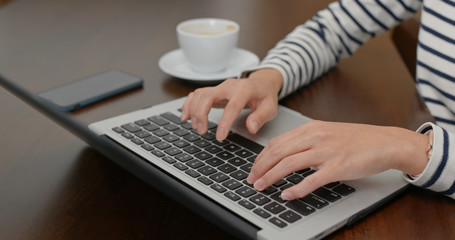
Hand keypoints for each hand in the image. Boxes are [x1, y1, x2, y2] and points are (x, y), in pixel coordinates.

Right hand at [181, 68, 282, 140]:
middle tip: (202, 131)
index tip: (220, 137)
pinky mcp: (214, 90)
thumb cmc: (265, 96)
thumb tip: (251, 128)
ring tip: (197, 127)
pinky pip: (197, 94)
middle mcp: (230, 85)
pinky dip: (189, 104)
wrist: (262, 83)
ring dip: (194, 111)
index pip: (232, 106)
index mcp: (245, 89)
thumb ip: (260, 118)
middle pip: (209, 96)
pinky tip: (185, 116)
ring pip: (200, 94)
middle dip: (202, 114)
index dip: (225, 122)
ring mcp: (221, 86)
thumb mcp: (270, 108)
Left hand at [247, 120, 428, 200]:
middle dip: (260, 167)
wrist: (385, 142)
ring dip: (271, 177)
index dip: (261, 156)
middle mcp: (316, 137)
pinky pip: (311, 179)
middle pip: (278, 152)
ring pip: (289, 164)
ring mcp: (326, 151)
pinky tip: (287, 195)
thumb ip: (307, 140)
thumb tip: (285, 153)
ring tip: (261, 187)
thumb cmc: (357, 140)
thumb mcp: (327, 133)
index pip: (277, 142)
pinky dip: (296, 189)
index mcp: (311, 128)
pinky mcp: (338, 166)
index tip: (254, 167)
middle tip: (252, 179)